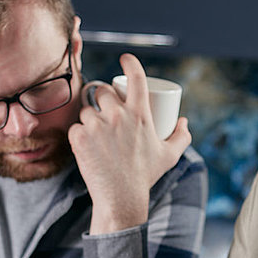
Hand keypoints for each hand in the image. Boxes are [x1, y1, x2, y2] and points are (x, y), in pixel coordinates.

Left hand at [69, 53, 191, 233]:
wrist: (121, 198)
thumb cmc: (145, 176)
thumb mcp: (169, 156)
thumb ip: (181, 137)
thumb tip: (183, 121)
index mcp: (140, 114)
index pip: (136, 77)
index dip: (130, 62)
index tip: (125, 59)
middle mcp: (118, 115)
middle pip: (103, 91)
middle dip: (102, 99)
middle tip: (104, 113)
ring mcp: (97, 126)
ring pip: (86, 110)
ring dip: (89, 118)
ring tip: (96, 135)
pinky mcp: (80, 137)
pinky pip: (75, 127)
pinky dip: (79, 135)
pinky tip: (85, 145)